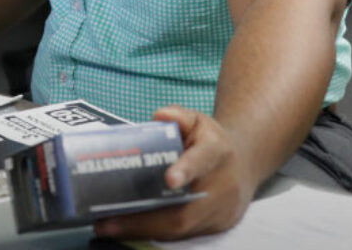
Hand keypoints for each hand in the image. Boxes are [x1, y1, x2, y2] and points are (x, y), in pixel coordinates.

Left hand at [92, 106, 255, 241]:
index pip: (203, 159)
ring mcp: (221, 211)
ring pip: (182, 228)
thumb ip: (178, 116)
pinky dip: (153, 233)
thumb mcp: (196, 120)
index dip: (187, 169)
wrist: (244, 165)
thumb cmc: (210, 141)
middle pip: (186, 209)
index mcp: (217, 151)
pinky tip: (126, 229)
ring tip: (108, 227)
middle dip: (146, 218)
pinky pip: (183, 235)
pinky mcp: (215, 227)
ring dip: (143, 230)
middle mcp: (223, 185)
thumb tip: (159, 116)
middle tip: (108, 220)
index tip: (169, 180)